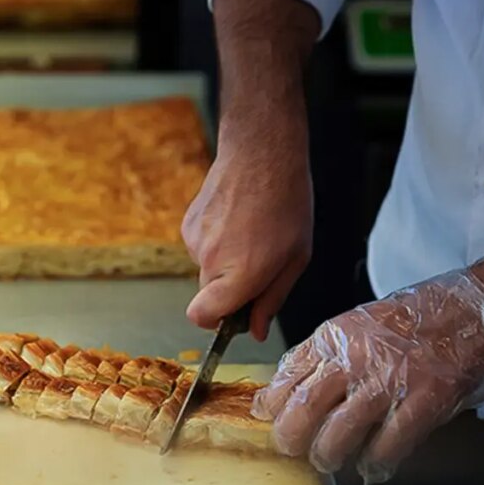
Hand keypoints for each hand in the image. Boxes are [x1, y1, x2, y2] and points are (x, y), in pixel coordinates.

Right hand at [182, 109, 312, 341]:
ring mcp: (195, 240)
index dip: (215, 322)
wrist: (261, 154)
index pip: (202, 317)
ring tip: (250, 232)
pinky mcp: (187, 224)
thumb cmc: (286, 203)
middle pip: (208, 296)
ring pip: (206, 269)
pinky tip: (236, 220)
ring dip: (225, 261)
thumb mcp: (295, 258)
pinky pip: (201, 247)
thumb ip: (272, 299)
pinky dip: (216, 241)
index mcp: (240, 274)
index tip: (233, 314)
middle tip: (258, 263)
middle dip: (229, 289)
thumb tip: (256, 330)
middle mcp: (211, 260)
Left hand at [253, 271, 483, 483]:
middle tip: (291, 449)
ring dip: (328, 455)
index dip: (271, 405)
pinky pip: (388, 444)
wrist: (470, 309)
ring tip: (328, 460)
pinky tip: (372, 467)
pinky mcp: (424, 400)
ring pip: (339, 433)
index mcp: (334, 337)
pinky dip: (375, 463)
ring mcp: (389, 380)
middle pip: (304, 409)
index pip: (287, 376)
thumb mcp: (354, 325)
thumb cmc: (411, 319)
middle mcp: (355, 358)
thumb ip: (321, 355)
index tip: (267, 419)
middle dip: (290, 438)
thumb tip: (281, 391)